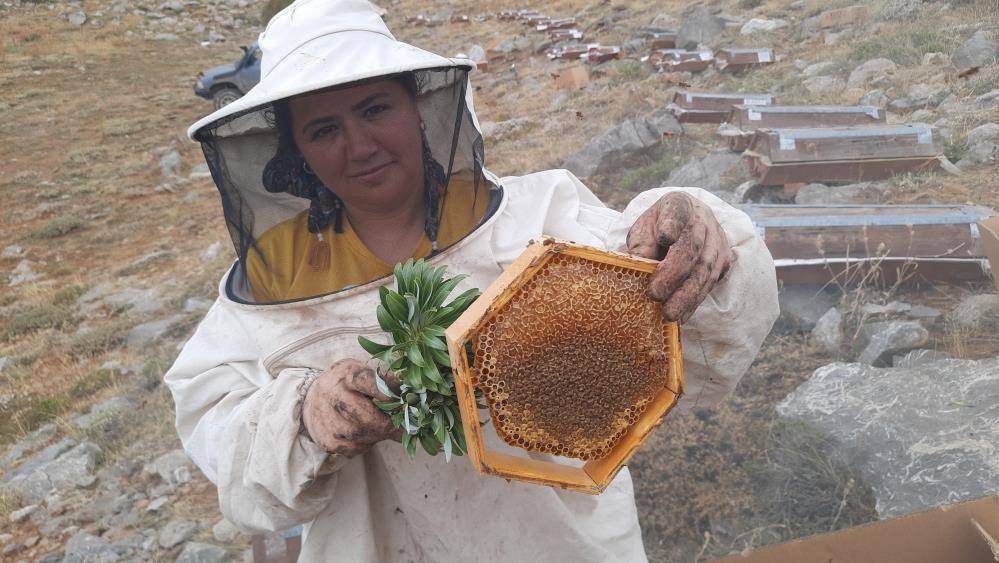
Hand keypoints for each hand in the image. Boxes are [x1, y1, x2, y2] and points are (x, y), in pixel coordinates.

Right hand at [302, 359, 400, 456]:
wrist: (312, 399)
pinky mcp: (327, 441)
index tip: (405, 403)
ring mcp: (327, 420)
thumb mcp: (362, 372)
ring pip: (363, 436)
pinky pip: (356, 448)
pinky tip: (367, 435)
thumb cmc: (345, 384)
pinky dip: (367, 444)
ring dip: (380, 435)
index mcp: (345, 375)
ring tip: (385, 428)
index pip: (369, 383)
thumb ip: (384, 379)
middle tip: (407, 429)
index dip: (388, 395)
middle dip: (390, 425)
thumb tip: (409, 391)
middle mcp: (333, 396)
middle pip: (367, 418)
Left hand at [626, 192, 733, 322]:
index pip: (677, 212)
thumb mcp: (643, 229)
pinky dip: (694, 301)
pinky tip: (682, 316)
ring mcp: (718, 240)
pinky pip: (711, 283)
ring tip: (669, 314)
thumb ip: (641, 244)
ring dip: (687, 295)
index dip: (672, 224)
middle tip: (655, 295)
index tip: (665, 236)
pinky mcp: (724, 260)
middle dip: (674, 275)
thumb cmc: (658, 228)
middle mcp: (704, 219)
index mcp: (679, 204)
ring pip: (705, 269)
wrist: (686, 224)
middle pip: (692, 248)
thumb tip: (640, 268)